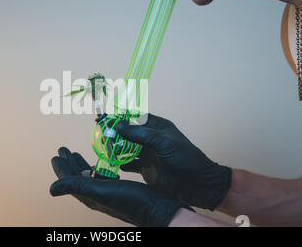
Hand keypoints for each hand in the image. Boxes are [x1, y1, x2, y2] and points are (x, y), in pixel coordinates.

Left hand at [49, 147, 189, 226]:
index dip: (61, 168)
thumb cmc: (131, 201)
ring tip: (75, 153)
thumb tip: (51, 189)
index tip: (56, 155)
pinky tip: (101, 163)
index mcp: (89, 195)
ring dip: (82, 163)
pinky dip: (98, 166)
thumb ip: (76, 187)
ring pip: (90, 175)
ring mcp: (108, 192)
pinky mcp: (118, 189)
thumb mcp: (100, 191)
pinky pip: (103, 176)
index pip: (69, 180)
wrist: (158, 210)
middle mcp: (96, 194)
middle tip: (63, 149)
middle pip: (77, 176)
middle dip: (70, 162)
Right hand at [116, 114, 231, 210]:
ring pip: (126, 148)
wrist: (198, 185)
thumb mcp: (163, 143)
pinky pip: (129, 163)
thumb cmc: (186, 159)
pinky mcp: (146, 168)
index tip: (107, 118)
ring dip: (116, 148)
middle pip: (128, 133)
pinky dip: (121, 163)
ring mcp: (148, 154)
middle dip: (115, 133)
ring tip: (106, 149)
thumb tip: (119, 125)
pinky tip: (114, 163)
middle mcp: (151, 139)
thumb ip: (140, 134)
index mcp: (157, 127)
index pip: (135, 117)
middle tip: (103, 135)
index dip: (121, 117)